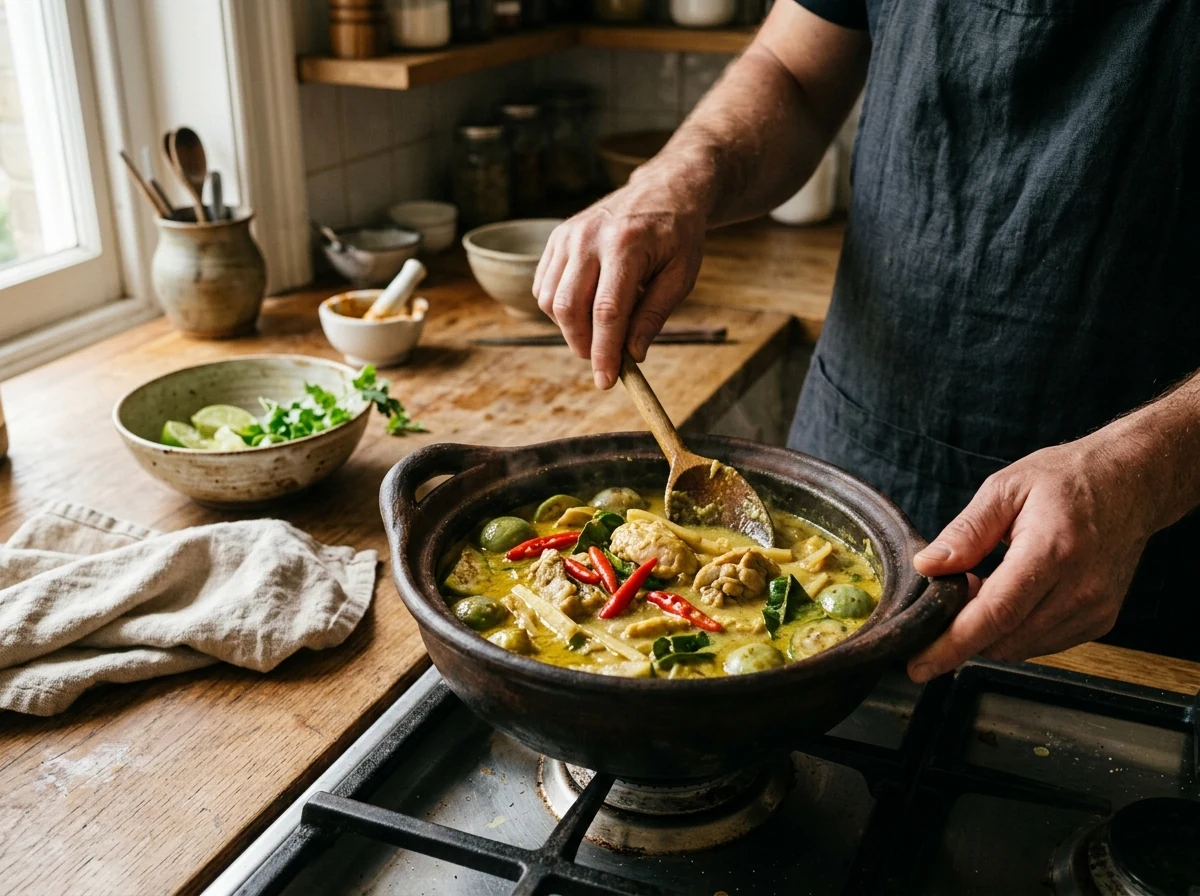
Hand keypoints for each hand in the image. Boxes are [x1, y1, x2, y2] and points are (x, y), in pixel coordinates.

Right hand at [533, 172, 706, 389]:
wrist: (664, 188)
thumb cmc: (678, 235)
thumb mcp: (682, 275)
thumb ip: (654, 315)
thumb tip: (631, 355)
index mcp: (627, 244)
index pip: (607, 311)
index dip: (604, 351)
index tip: (607, 381)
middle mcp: (590, 237)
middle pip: (570, 308)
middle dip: (583, 344)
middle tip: (604, 360)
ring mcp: (568, 235)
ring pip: (551, 300)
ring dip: (571, 329)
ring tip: (601, 328)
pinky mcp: (556, 237)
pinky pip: (544, 287)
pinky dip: (560, 309)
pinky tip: (586, 308)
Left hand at [906, 433, 1161, 682]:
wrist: (1131, 483)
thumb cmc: (1067, 479)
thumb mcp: (1005, 489)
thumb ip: (966, 532)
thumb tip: (928, 566)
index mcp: (1052, 551)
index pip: (996, 614)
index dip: (952, 644)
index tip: (919, 664)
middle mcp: (1079, 589)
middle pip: (1004, 640)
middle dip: (962, 632)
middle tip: (951, 593)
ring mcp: (1094, 610)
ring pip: (1020, 647)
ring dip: (989, 631)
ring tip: (983, 586)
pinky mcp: (1100, 621)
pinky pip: (1041, 643)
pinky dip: (1014, 630)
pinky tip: (1010, 596)